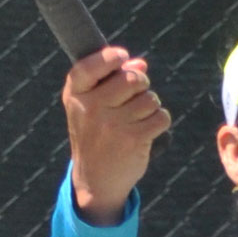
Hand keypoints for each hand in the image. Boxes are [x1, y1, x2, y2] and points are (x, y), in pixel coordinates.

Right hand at [64, 42, 170, 223]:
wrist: (95, 179)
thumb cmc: (95, 134)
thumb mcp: (92, 105)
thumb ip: (112, 79)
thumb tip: (141, 64)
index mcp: (76, 95)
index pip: (89, 66)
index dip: (109, 57)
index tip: (122, 56)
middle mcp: (91, 108)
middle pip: (132, 79)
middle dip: (141, 84)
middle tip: (135, 96)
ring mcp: (112, 125)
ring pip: (150, 99)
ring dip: (150, 106)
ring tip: (137, 119)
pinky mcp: (133, 139)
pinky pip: (161, 117)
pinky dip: (159, 122)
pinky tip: (146, 131)